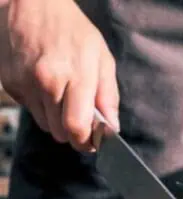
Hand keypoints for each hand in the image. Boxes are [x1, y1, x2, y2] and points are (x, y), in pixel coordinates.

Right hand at [0, 0, 118, 150]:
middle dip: (73, 133)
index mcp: (74, 75)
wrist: (31, 5)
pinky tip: (45, 86)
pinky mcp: (11, 85)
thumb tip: (112, 129)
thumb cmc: (72, 31)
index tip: (91, 142)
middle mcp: (47, 82)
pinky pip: (31, 111)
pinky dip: (41, 107)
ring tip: (62, 95)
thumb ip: (108, 96)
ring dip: (56, 120)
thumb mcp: (101, 58)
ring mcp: (25, 84)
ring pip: (45, 126)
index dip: (85, 142)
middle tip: (80, 119)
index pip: (76, 128)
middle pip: (60, 133)